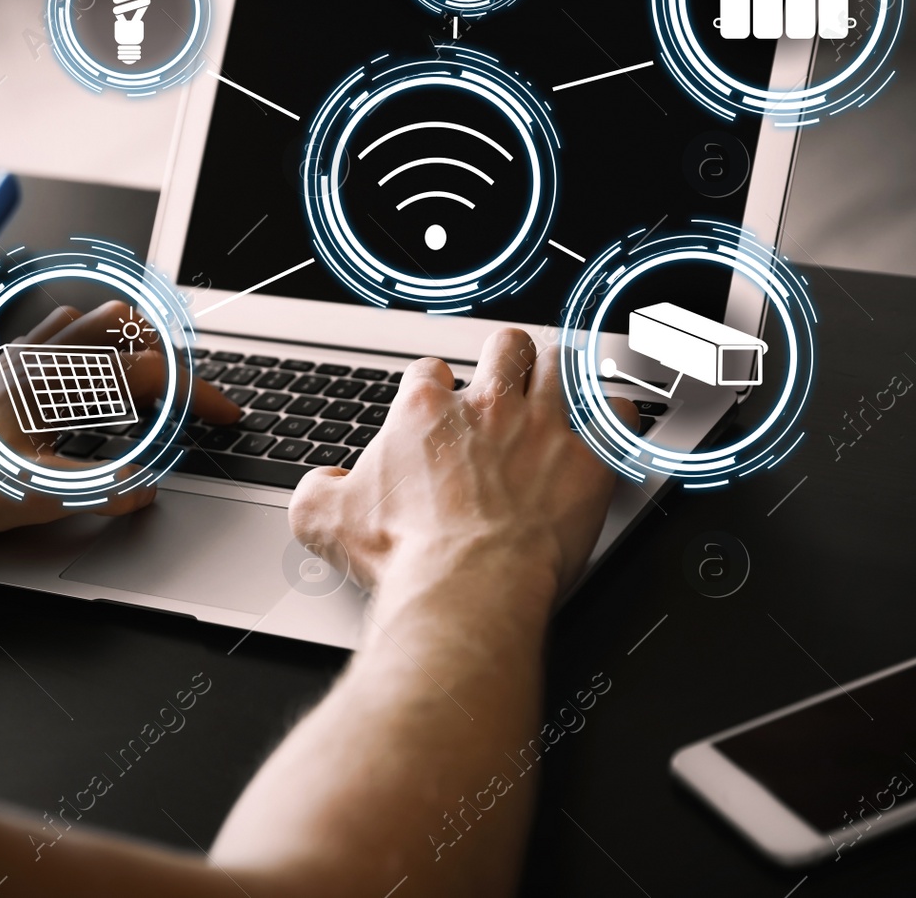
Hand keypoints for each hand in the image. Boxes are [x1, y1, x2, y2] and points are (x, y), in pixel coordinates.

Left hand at [0, 301, 239, 535]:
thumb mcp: (41, 497)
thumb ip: (106, 489)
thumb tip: (150, 487)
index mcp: (61, 381)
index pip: (151, 372)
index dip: (198, 394)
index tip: (226, 416)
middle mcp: (43, 356)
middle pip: (131, 328)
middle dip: (173, 360)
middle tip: (193, 403)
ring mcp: (20, 356)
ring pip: (95, 320)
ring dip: (133, 343)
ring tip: (154, 386)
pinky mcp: (3, 367)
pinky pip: (60, 331)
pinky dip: (94, 342)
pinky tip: (92, 375)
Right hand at [287, 328, 635, 613]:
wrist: (464, 587)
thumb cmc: (405, 555)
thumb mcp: (325, 522)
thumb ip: (316, 490)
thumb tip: (321, 486)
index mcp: (423, 411)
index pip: (430, 370)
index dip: (434, 385)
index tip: (438, 404)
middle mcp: (486, 407)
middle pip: (505, 346)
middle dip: (506, 356)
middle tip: (507, 377)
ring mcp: (541, 428)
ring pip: (562, 365)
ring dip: (561, 373)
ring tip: (561, 385)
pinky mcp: (588, 460)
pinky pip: (616, 411)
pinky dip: (614, 413)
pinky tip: (610, 422)